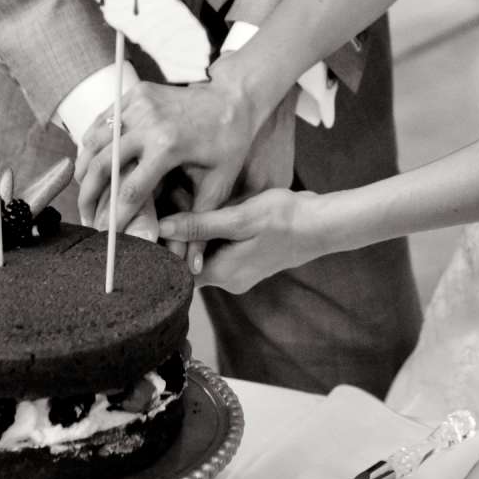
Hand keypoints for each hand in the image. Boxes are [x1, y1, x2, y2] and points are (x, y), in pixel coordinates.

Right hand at [77, 70, 259, 234]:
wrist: (233, 98)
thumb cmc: (229, 144)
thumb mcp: (218, 185)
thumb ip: (200, 224)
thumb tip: (194, 268)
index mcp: (169, 145)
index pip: (130, 189)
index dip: (114, 217)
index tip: (106, 237)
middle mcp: (149, 122)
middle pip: (102, 165)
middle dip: (88, 196)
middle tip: (86, 220)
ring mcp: (139, 104)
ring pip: (94, 141)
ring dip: (84, 170)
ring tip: (85, 196)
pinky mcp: (135, 94)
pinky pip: (102, 122)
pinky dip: (91, 144)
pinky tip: (90, 166)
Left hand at [168, 186, 326, 294]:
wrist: (322, 223)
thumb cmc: (285, 218)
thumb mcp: (239, 218)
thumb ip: (199, 225)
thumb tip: (161, 228)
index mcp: (223, 274)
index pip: (176, 270)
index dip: (163, 246)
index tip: (156, 216)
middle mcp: (229, 280)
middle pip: (188, 262)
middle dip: (178, 233)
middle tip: (171, 199)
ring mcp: (239, 273)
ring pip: (203, 254)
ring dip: (194, 230)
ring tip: (187, 198)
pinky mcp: (247, 261)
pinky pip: (219, 250)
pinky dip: (211, 231)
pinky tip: (211, 208)